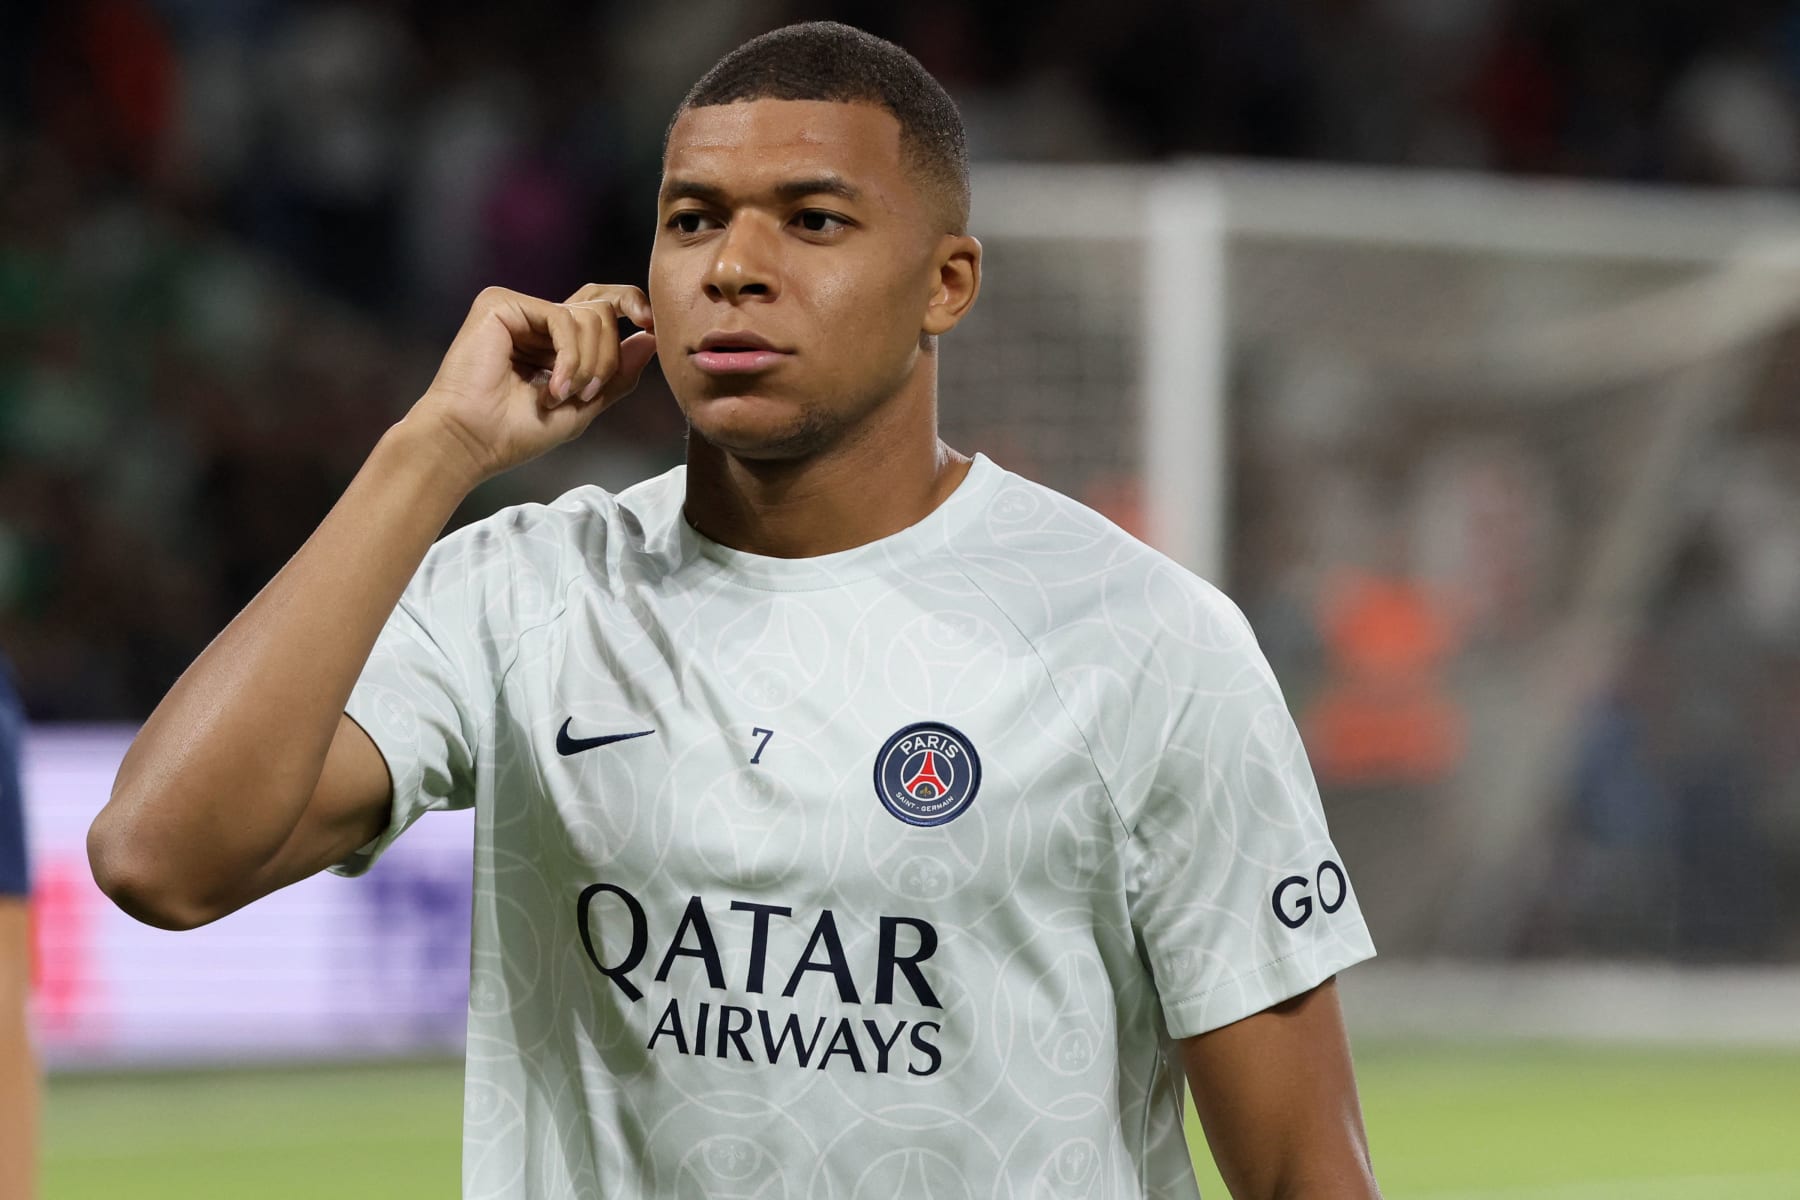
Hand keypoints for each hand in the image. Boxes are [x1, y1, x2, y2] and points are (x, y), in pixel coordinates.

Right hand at [405, 284, 657, 486]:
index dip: (633, 308)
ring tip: (561, 396)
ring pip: (590, 316)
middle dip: (607, 357)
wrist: (471, 442)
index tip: (654, 329)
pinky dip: (569, 358)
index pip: (603, 306)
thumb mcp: (583, 407)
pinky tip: (551, 388)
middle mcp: (538, 319)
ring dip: (587, 365)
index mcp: (555, 340)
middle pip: (603, 309)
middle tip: (589, 392)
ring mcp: (520, 308)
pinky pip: (563, 318)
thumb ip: (617, 375)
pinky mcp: (501, 303)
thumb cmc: (516, 433)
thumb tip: (650, 339)